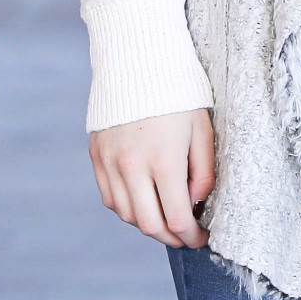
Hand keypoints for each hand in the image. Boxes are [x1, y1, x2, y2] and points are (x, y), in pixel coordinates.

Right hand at [89, 107, 214, 248]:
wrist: (137, 60)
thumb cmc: (179, 94)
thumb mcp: (203, 129)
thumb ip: (204, 172)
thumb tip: (195, 203)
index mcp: (164, 161)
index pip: (177, 219)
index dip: (192, 237)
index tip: (202, 239)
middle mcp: (132, 167)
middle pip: (150, 225)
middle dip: (171, 239)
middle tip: (186, 237)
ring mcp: (110, 162)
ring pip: (127, 215)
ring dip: (148, 224)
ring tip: (167, 219)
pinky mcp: (97, 155)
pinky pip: (109, 197)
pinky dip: (127, 208)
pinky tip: (144, 202)